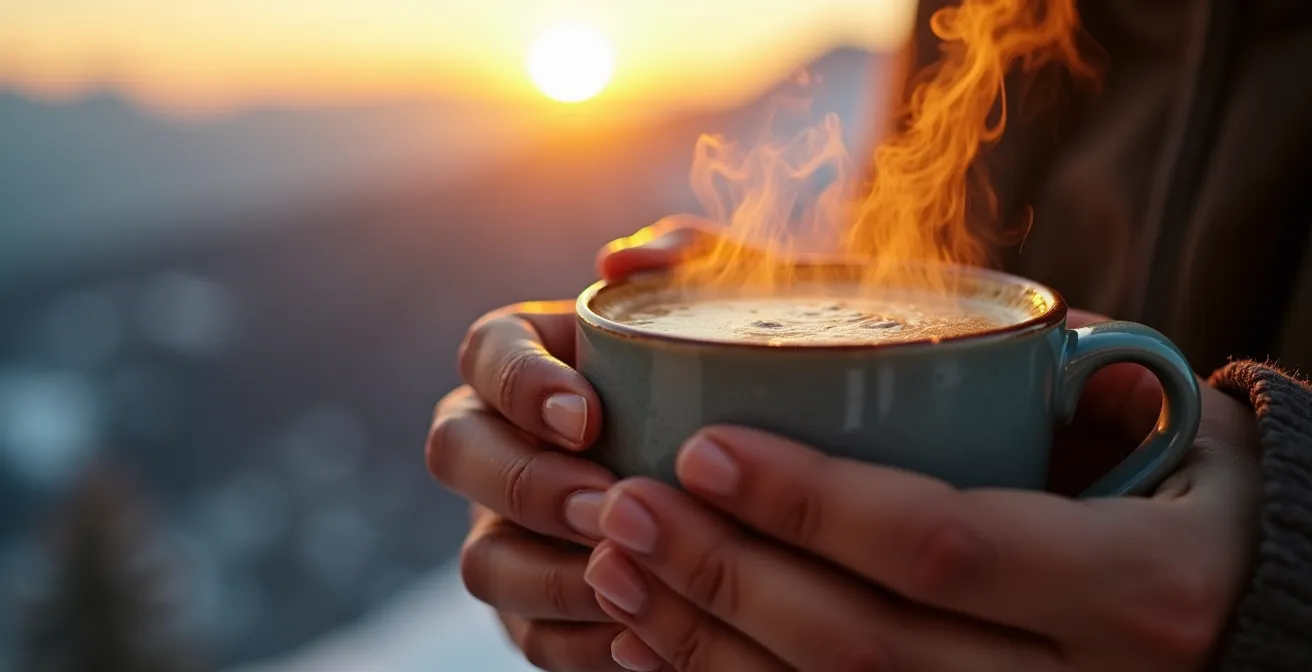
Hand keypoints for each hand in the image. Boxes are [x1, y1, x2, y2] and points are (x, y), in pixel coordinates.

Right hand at [427, 216, 713, 670]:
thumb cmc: (735, 382)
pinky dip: (582, 644)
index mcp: (531, 361)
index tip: (587, 414)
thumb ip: (690, 258)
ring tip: (631, 579)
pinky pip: (531, 638)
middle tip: (609, 501)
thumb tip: (627, 257)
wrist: (760, 490)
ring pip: (482, 560)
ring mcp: (508, 530)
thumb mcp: (731, 309)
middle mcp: (500, 443)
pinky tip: (643, 641)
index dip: (519, 384)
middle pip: (458, 454)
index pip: (485, 353)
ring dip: (550, 572)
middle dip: (527, 482)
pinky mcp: (536, 611)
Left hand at [585, 374, 1261, 670]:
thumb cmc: (1184, 495)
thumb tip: (895, 302)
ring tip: (619, 567)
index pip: (940, 542)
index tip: (703, 448)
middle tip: (627, 505)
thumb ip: (1029, 358)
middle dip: (725, 576)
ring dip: (704, 642)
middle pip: (863, 646)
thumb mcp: (1147, 415)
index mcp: (1136, 586)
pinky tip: (659, 645)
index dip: (807, 501)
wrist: (1252, 621)